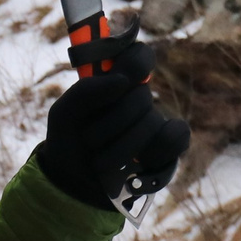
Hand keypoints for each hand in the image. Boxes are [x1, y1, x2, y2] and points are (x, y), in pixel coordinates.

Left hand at [40, 21, 189, 210]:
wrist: (73, 185)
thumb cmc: (70, 142)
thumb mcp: (64, 114)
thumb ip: (85, 91)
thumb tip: (122, 81)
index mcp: (114, 82)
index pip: (138, 55)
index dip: (135, 62)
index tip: (120, 79)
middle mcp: (138, 99)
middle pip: (141, 95)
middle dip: (111, 122)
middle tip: (88, 139)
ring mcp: (154, 123)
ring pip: (152, 122)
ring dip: (120, 148)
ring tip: (99, 162)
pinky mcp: (167, 147)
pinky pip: (175, 138)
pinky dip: (153, 154)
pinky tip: (135, 167)